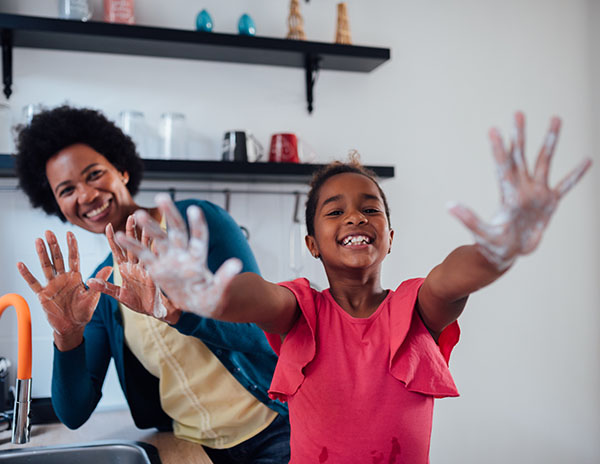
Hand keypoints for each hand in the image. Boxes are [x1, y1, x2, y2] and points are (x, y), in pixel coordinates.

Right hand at [17, 231, 111, 349]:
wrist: (73, 327)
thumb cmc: (84, 312)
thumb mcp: (94, 296)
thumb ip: (99, 281)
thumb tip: (111, 267)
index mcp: (76, 277)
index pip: (74, 258)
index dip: (72, 246)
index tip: (70, 233)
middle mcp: (63, 278)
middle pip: (58, 259)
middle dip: (54, 245)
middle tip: (49, 231)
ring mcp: (52, 285)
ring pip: (46, 267)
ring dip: (42, 254)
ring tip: (38, 240)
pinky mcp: (43, 295)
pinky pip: (33, 283)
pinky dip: (27, 274)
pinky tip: (21, 264)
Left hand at [87, 216, 179, 322]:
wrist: (154, 311)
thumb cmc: (136, 302)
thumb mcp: (118, 295)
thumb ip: (104, 287)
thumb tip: (89, 281)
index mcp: (125, 268)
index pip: (117, 250)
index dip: (113, 239)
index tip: (108, 226)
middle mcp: (137, 264)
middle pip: (133, 244)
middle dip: (132, 230)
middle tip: (132, 216)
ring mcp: (148, 267)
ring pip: (146, 247)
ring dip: (146, 234)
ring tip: (147, 220)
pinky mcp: (158, 272)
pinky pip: (158, 258)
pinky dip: (159, 247)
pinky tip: (161, 236)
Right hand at [116, 194, 241, 316]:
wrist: (198, 303)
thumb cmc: (211, 298)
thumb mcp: (219, 291)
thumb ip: (225, 277)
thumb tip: (237, 264)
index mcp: (199, 257)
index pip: (199, 236)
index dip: (197, 224)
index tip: (195, 209)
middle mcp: (184, 253)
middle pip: (177, 230)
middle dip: (170, 214)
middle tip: (162, 197)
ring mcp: (169, 258)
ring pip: (158, 238)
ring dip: (149, 227)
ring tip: (137, 214)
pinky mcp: (157, 267)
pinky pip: (143, 254)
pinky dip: (132, 245)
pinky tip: (118, 235)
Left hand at [449, 112, 591, 270]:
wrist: (506, 254)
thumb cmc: (492, 246)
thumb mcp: (481, 233)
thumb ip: (468, 219)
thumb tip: (448, 206)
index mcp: (508, 195)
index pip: (503, 167)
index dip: (499, 149)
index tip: (494, 129)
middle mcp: (522, 188)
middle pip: (520, 156)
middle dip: (520, 135)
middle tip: (517, 113)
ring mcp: (536, 193)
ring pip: (544, 162)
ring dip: (549, 141)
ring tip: (555, 118)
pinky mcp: (549, 203)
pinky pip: (566, 186)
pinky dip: (576, 175)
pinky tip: (587, 160)